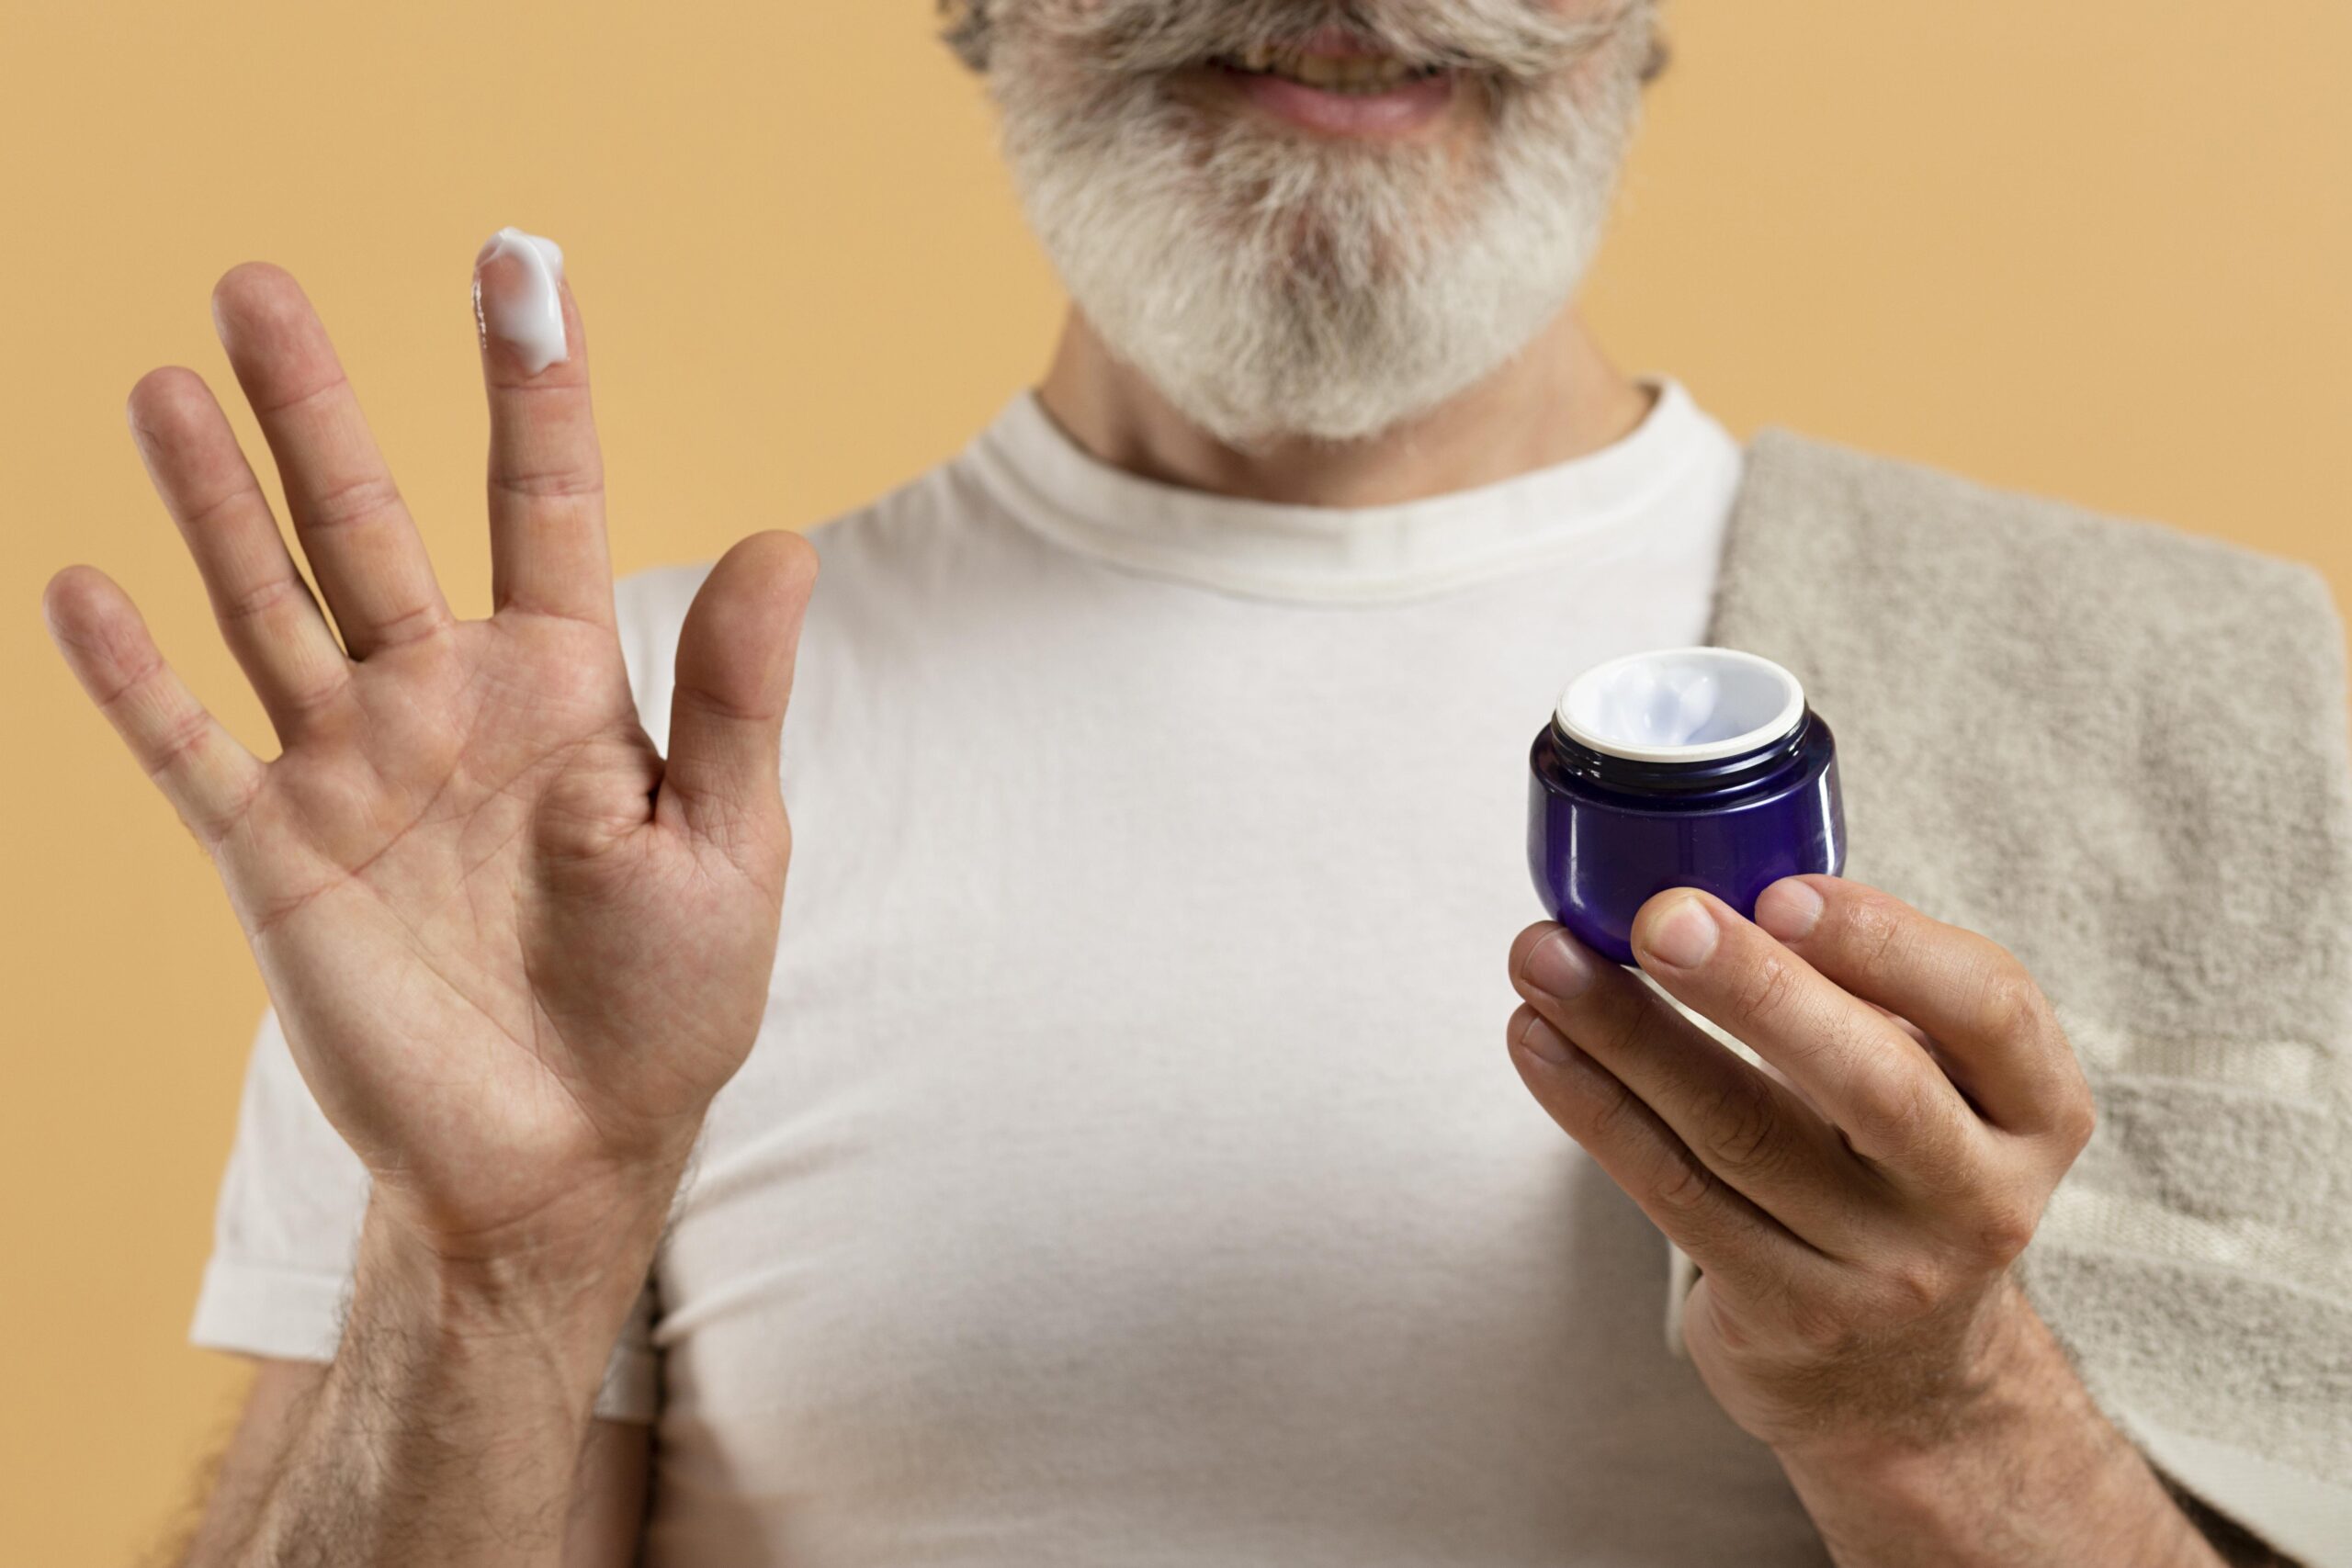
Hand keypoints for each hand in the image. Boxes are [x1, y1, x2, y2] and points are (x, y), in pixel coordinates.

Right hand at [43, 256, 817, 1265]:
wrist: (565, 1153)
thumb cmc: (666, 1004)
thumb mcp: (728, 847)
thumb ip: (734, 698)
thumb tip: (786, 537)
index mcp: (567, 687)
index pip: (544, 501)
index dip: (530, 383)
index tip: (517, 259)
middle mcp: (447, 702)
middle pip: (370, 521)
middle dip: (316, 408)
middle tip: (257, 281)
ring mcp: (352, 770)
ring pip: (267, 604)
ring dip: (214, 503)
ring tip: (163, 384)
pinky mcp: (275, 856)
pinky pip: (189, 749)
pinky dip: (133, 678)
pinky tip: (84, 586)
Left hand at [1504, 876, 2096, 1459]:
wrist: (1904, 1380)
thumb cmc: (1896, 1173)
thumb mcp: (1940, 1087)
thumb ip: (1866, 994)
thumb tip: (1704, 873)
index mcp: (2035, 1110)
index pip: (1990, 1008)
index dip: (1886, 943)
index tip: (1780, 886)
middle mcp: (1977, 1196)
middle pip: (1868, 1082)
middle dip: (1754, 988)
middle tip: (1659, 917)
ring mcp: (1884, 1270)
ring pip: (1739, 1133)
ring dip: (1628, 1035)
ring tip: (1545, 959)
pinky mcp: (1787, 1312)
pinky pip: (1673, 1193)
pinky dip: (1596, 1108)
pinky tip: (1539, 1041)